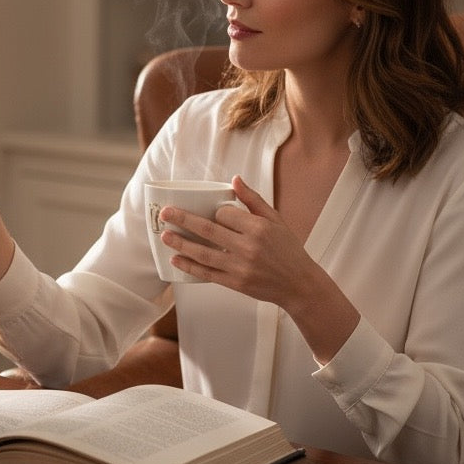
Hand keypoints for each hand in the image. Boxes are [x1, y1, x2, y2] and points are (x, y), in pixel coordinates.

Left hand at [157, 175, 358, 361]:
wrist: (298, 284)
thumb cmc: (288, 249)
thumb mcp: (276, 220)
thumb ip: (253, 200)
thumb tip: (234, 179)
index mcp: (258, 228)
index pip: (224, 214)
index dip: (214, 211)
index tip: (211, 212)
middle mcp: (248, 247)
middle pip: (207, 230)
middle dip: (183, 220)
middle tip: (164, 213)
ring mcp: (240, 267)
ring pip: (203, 253)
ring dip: (181, 244)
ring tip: (164, 235)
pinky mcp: (235, 283)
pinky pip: (207, 274)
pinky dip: (189, 266)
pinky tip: (175, 259)